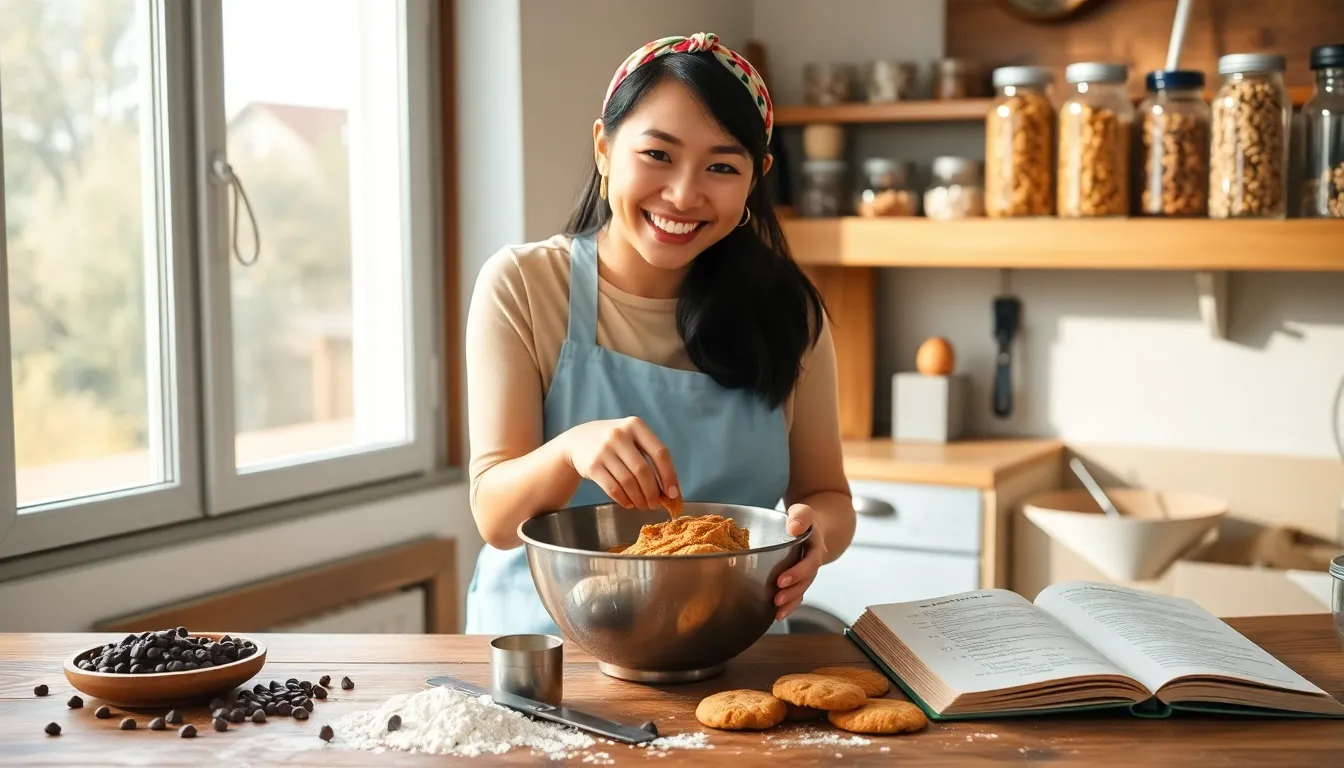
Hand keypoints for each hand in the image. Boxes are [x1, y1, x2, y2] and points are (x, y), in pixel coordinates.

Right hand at [561, 417, 678, 509]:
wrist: (577, 440)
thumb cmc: (613, 442)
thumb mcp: (631, 437)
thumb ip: (649, 456)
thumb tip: (668, 490)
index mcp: (635, 425)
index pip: (660, 453)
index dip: (669, 475)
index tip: (673, 493)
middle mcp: (619, 435)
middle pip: (643, 471)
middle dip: (652, 492)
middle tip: (655, 504)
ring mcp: (604, 450)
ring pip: (628, 482)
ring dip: (639, 498)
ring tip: (642, 505)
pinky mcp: (592, 465)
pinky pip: (613, 488)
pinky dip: (624, 499)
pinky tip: (628, 503)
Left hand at [775, 503, 825, 620]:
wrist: (812, 527)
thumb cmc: (803, 520)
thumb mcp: (803, 512)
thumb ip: (801, 516)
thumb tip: (794, 528)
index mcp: (815, 547)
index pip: (810, 562)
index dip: (798, 572)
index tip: (781, 580)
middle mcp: (813, 562)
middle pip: (806, 580)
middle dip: (792, 591)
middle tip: (777, 598)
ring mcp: (807, 573)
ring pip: (802, 590)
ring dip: (790, 602)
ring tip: (777, 611)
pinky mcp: (799, 580)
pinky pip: (797, 595)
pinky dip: (788, 606)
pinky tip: (776, 615)